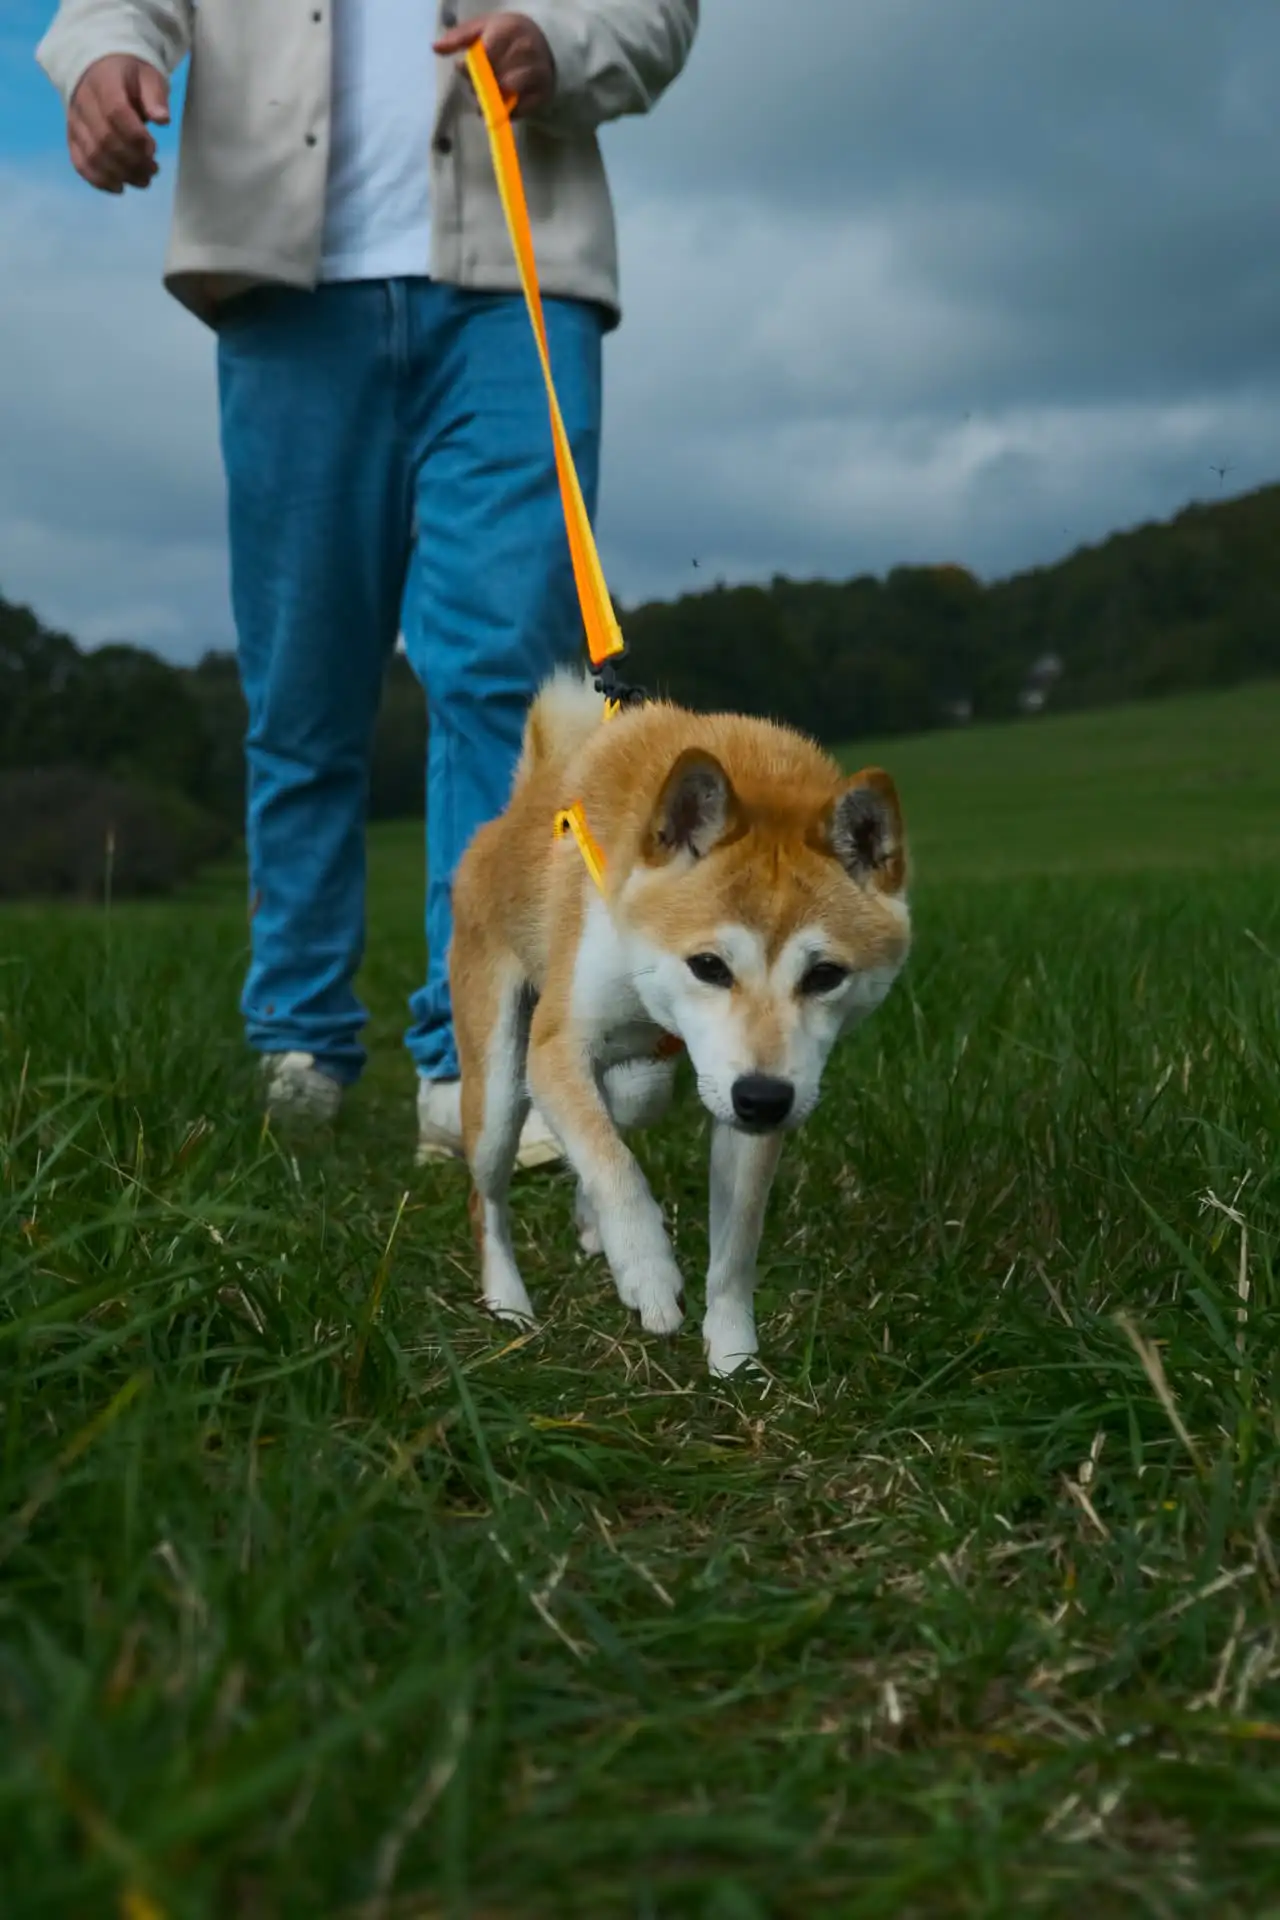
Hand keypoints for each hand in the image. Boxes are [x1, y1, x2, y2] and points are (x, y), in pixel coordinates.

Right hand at [67, 54, 169, 194]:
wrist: (98, 68)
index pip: (115, 113)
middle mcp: (83, 102)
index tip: (154, 149)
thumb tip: (162, 119)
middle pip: (104, 139)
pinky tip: (119, 187)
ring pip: (92, 155)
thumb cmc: (129, 74)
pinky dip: (99, 180)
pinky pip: (80, 163)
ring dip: (120, 174)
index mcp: (103, 82)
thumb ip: (155, 95)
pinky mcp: (72, 137)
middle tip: (154, 170)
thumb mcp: (148, 75)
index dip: (135, 136)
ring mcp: (75, 121)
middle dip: (132, 161)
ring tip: (143, 180)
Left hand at [433, 12, 555, 117]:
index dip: (469, 68)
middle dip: (479, 85)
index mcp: (509, 29)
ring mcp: (537, 72)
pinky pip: (517, 110)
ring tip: (487, 96)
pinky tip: (499, 105)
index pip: (483, 55)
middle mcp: (526, 49)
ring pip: (505, 94)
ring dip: (490, 100)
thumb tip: (435, 48)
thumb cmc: (507, 35)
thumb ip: (459, 37)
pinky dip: (504, 112)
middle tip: (476, 85)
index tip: (462, 70)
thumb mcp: (483, 27)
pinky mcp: (543, 93)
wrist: (547, 42)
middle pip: (493, 77)